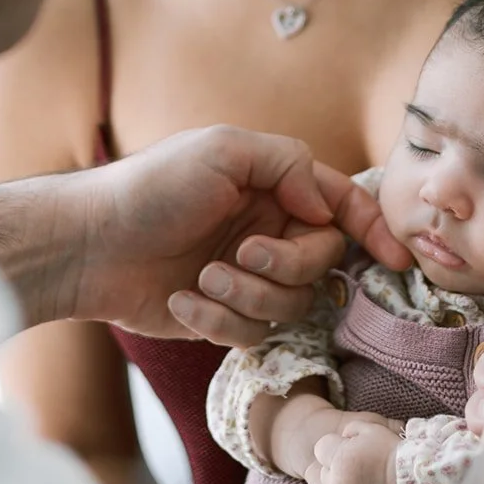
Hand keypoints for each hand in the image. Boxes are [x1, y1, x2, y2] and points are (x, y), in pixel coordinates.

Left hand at [64, 126, 409, 345]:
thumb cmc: (150, 188)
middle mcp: (268, 230)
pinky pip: (253, 332)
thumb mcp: (223, 150)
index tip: (394, 257)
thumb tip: (327, 206)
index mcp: (274, 187)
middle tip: (241, 253)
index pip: (341, 205)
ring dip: (247, 294)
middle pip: (321, 262)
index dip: (373, 228)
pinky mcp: (224, 316)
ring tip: (202, 278)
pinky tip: (180, 301)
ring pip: (291, 303)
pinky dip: (218, 319)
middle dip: (286, 263)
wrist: (88, 246)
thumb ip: (288, 163)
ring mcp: (247, 276)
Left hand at [308, 417, 404, 483]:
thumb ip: (352, 429)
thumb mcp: (373, 429)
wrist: (416, 482)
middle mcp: (337, 482)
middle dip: (336, 469)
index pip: (321, 449)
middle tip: (359, 469)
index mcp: (340, 457)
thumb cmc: (395, 453)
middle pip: (323, 473)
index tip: (348, 450)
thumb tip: (344, 436)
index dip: (334, 447)